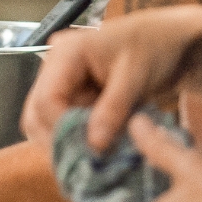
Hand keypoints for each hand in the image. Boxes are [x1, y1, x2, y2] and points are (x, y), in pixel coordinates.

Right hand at [21, 4, 201, 152]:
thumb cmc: (152, 48)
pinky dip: (80, 138)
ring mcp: (60, 83)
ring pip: (46, 123)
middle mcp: (53, 68)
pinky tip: (102, 145)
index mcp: (65, 54)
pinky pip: (64, 124)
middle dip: (60, 140)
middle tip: (90, 160)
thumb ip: (113, 109)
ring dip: (70, 141)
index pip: (47, 99)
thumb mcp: (135, 78)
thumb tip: (93, 144)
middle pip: (36, 113)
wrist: (165, 41)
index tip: (91, 151)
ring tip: (100, 153)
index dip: (63, 129)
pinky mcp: (71, 96)